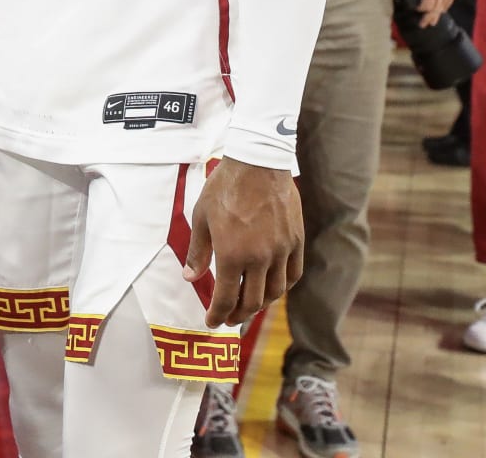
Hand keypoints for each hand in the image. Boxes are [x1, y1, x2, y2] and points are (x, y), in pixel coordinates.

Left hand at [184, 160, 303, 327]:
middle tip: (229, 319)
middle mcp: (260, 258)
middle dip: (238, 315)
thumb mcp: (201, 218)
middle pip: (252, 301)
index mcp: (232, 254)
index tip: (212, 323)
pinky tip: (273, 289)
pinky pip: (292, 274)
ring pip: (275, 291)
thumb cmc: (224, 188)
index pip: (226, 298)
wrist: (258, 163)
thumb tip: (190, 277)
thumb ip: (197, 252)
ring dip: (260, 305)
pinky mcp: (296, 241)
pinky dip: (282, 287)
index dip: (217, 314)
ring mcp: (281, 251)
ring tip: (248, 307)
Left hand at [392, 0, 464, 26]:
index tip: (414, 10)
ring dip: (437, 15)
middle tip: (423, 25)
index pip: (426, 6)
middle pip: (435, 10)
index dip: (420, 10)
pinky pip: (450, 1)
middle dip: (429, 18)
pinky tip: (443, 8)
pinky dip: (445, 7)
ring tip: (433, 21)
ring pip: (443, 7)